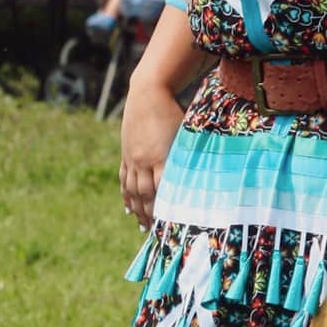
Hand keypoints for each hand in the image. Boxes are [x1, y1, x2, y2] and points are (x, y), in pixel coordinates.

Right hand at [120, 77, 183, 226]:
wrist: (148, 92)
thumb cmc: (173, 111)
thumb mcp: (184, 134)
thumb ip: (189, 157)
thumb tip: (202, 177)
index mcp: (161, 156)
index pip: (164, 190)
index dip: (167, 209)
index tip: (172, 226)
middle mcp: (144, 160)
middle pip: (146, 195)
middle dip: (150, 216)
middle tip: (157, 234)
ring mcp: (132, 157)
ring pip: (133, 190)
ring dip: (137, 210)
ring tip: (142, 227)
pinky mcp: (126, 153)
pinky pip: (124, 179)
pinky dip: (126, 195)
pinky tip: (128, 207)